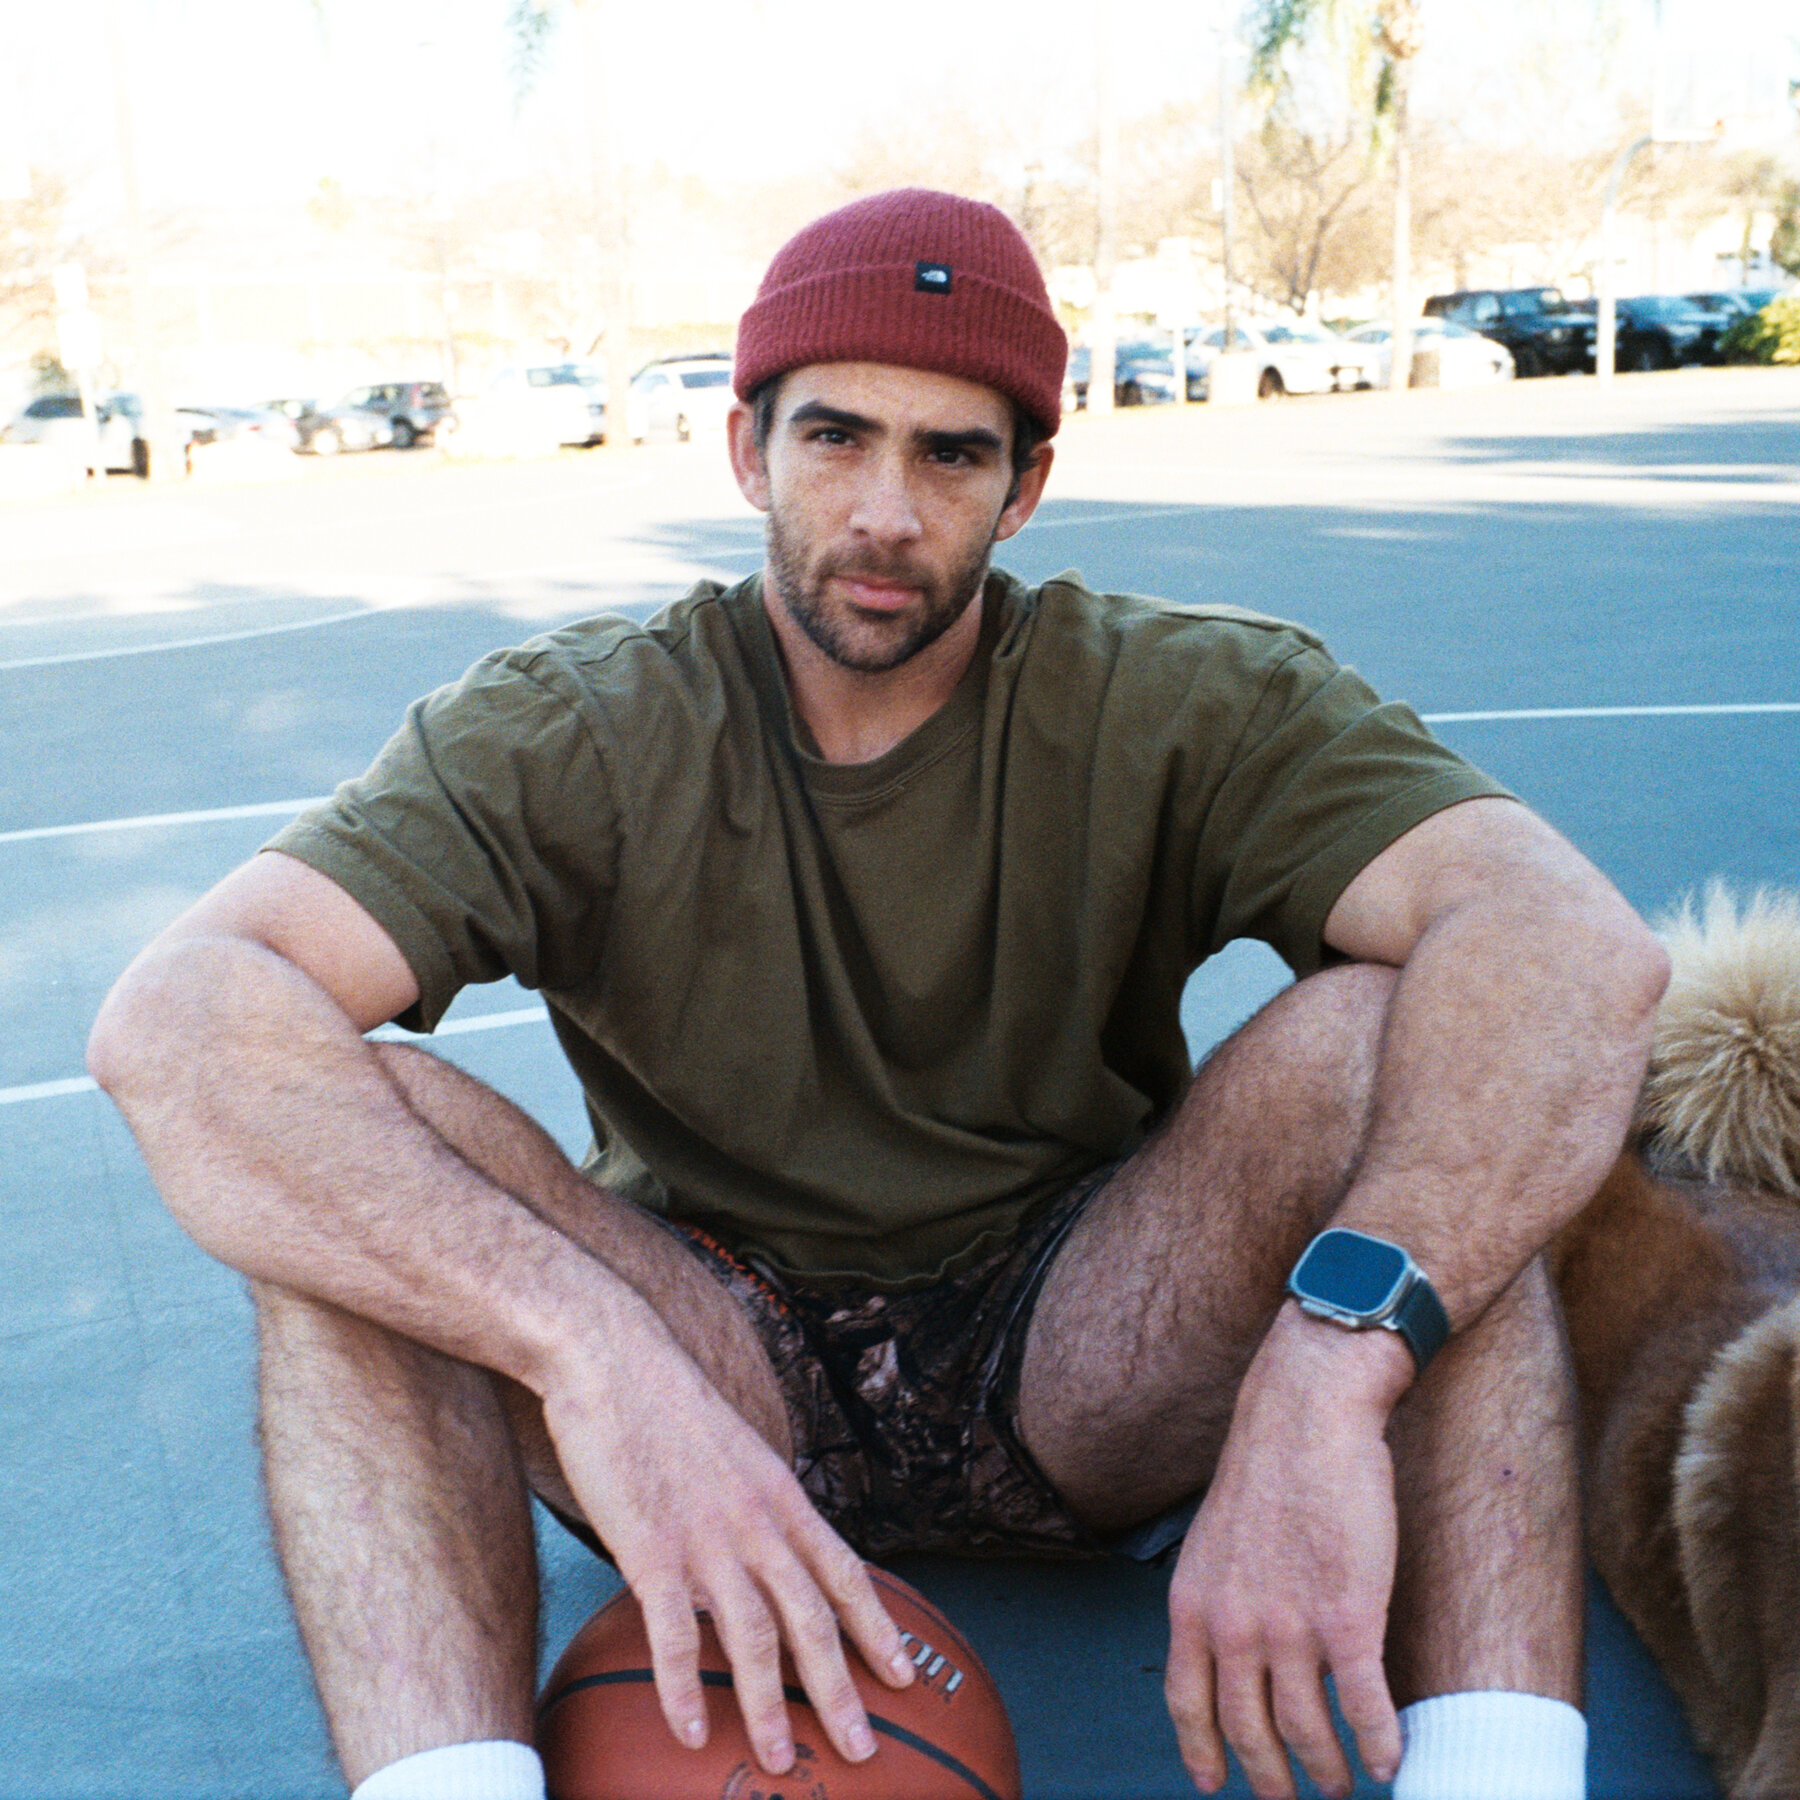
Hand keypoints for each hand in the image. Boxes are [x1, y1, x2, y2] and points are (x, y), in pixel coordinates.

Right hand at [539, 1309, 915, 1775]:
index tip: (905, 1674)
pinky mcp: (650, 1548)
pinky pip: (673, 1634)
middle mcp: (756, 1519)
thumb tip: (764, 1538)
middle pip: (812, 1617)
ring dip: (770, 1706)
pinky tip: (691, 1731)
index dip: (877, 1626)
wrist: (611, 1355)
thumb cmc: (663, 1401)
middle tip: (862, 1749)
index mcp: (779, 1492)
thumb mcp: (731, 1448)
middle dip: (841, 1689)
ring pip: (754, 1637)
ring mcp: (706, 1536)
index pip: (843, 1570)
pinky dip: (683, 1687)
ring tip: (778, 1762)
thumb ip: (751, 1497)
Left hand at [1164, 1307, 1409, 1799]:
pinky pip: (1366, 1708)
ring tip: (1346, 1785)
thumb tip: (1229, 1645)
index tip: (1213, 1783)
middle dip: (1273, 1780)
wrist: (1306, 1417)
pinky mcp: (1348, 1616)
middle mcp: (1233, 1626)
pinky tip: (1392, 1761)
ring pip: (1310, 1732)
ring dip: (1331, 1771)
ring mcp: (1290, 1626)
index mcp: (1193, 1605)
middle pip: (1250, 1732)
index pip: (1188, 1703)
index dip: (1202, 1752)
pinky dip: (1381, 1745)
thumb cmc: (1268, 1470)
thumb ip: (1217, 1597)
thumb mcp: (1213, 1540)